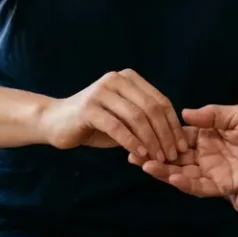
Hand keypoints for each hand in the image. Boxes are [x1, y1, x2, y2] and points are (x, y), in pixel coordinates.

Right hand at [37, 69, 185, 161]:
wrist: (54, 121)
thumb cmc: (95, 123)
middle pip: (151, 108)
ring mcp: (102, 92)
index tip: (183, 145)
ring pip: (136, 117)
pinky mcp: (88, 108)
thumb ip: (145, 122)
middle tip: (174, 155)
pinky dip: (131, 142)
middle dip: (166, 134)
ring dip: (151, 140)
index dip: (174, 124)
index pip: (160, 101)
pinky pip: (117, 126)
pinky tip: (140, 154)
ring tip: (159, 158)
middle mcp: (117, 80)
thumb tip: (174, 140)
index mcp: (130, 79)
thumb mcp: (124, 119)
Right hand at [131, 104, 237, 220]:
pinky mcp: (228, 185)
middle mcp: (210, 157)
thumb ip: (212, 115)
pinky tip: (173, 175)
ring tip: (148, 165)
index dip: (159, 138)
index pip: (178, 139)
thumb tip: (183, 112)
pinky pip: (203, 188)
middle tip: (133, 154)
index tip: (138, 135)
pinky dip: (186, 183)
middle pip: (176, 160)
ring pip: (185, 176)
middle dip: (154, 158)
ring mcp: (217, 172)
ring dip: (165, 172)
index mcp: (210, 137)